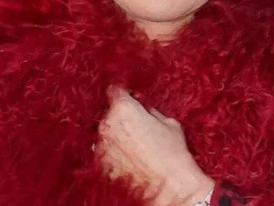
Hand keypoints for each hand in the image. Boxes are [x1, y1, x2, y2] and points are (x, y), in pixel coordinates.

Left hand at [97, 87, 213, 204]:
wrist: (170, 185)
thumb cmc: (172, 152)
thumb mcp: (168, 122)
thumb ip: (151, 111)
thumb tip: (144, 108)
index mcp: (123, 108)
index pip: (114, 90)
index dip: (123, 93)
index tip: (128, 97)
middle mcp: (107, 125)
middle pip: (109, 113)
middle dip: (120, 116)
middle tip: (136, 125)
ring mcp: (101, 146)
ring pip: (105, 133)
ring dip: (115, 135)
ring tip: (132, 145)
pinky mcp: (101, 164)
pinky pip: (104, 152)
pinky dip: (113, 153)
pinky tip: (128, 158)